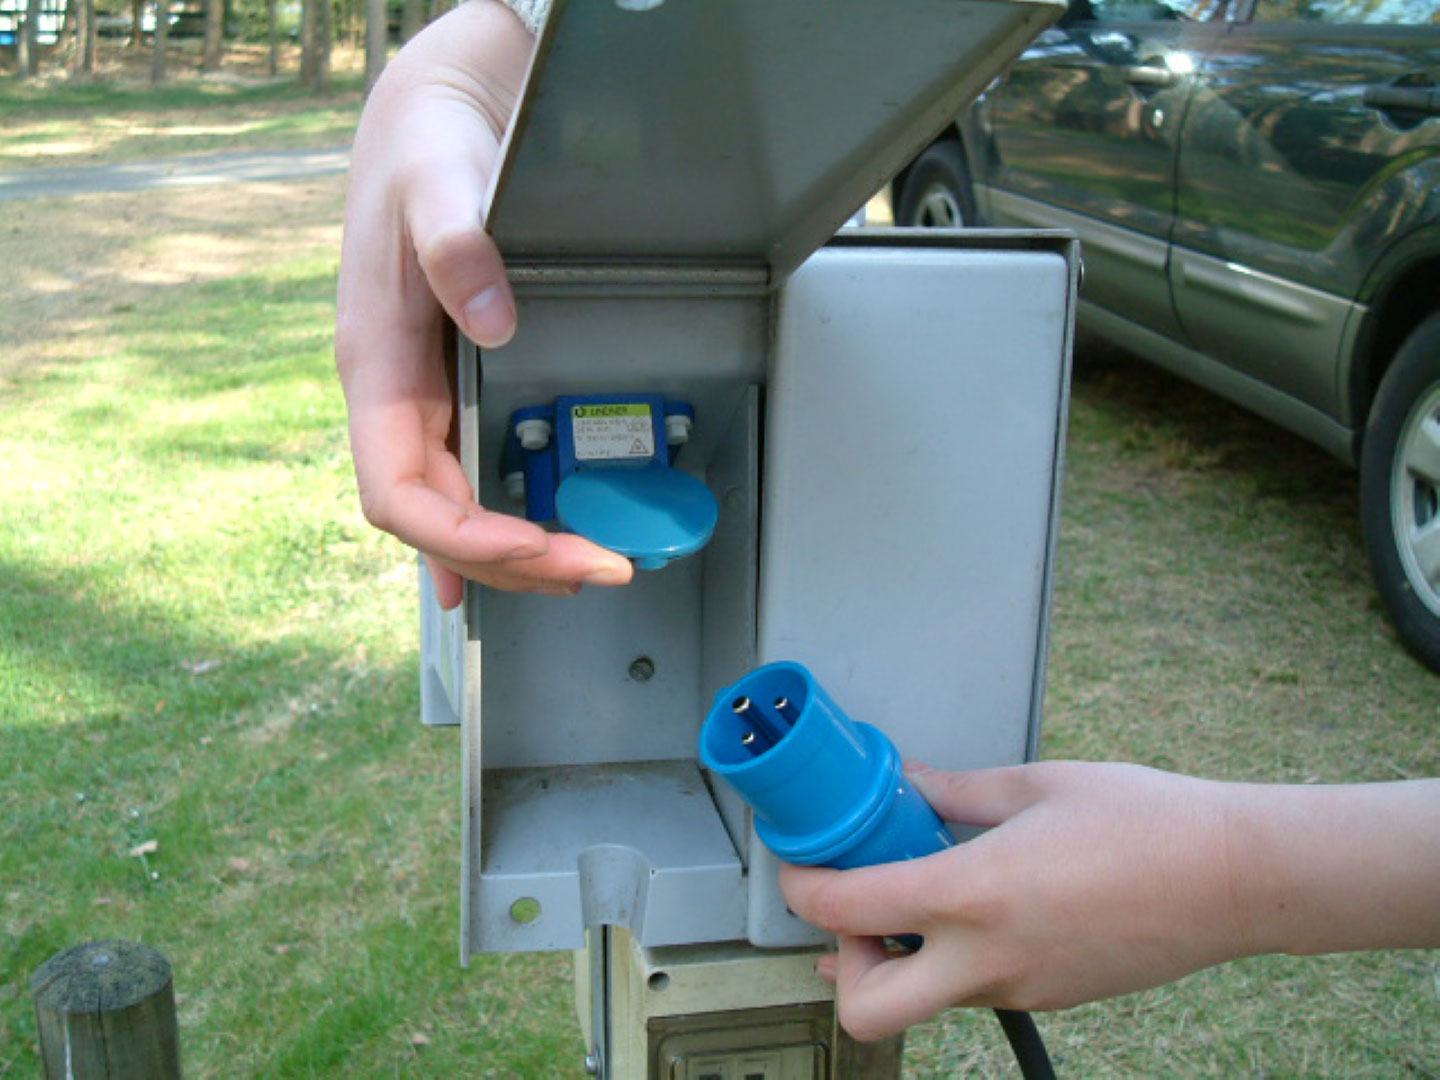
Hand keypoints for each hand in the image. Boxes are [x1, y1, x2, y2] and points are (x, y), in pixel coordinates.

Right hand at [336, 0, 633, 606]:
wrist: (434, 115)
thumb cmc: (426, 148)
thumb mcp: (437, 184)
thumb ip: (456, 247)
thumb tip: (492, 322)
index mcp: (376, 367)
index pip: (398, 493)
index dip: (461, 538)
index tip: (534, 547)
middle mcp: (393, 394)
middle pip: (434, 517)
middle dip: (511, 559)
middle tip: (597, 569)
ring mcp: (421, 395)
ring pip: (452, 505)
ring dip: (514, 549)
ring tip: (583, 567)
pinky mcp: (452, 384)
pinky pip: (464, 473)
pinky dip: (493, 526)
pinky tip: (517, 559)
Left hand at [781, 761, 1439, 1041]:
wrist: (1237, 879)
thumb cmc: (1147, 823)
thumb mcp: (1035, 786)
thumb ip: (952, 791)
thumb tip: (903, 785)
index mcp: (973, 894)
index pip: (845, 910)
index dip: (801, 889)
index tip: (798, 867)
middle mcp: (987, 959)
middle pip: (865, 1010)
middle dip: (839, 966)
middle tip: (853, 912)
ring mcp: (1019, 990)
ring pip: (923, 1001)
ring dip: (899, 958)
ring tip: (917, 896)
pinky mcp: (1048, 999)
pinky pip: (974, 990)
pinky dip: (951, 958)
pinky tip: (975, 906)